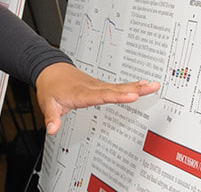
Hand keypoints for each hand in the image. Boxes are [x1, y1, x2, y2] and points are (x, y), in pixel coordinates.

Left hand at [35, 62, 159, 134]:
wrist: (50, 70)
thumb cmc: (51, 87)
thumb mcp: (47, 103)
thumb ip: (52, 117)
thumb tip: (52, 129)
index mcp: (80, 92)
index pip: (101, 96)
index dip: (117, 96)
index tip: (132, 96)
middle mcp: (92, 87)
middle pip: (116, 89)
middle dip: (134, 89)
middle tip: (152, 86)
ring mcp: (97, 85)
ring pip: (119, 86)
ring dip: (137, 86)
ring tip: (153, 85)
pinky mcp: (100, 85)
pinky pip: (117, 86)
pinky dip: (131, 85)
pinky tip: (143, 84)